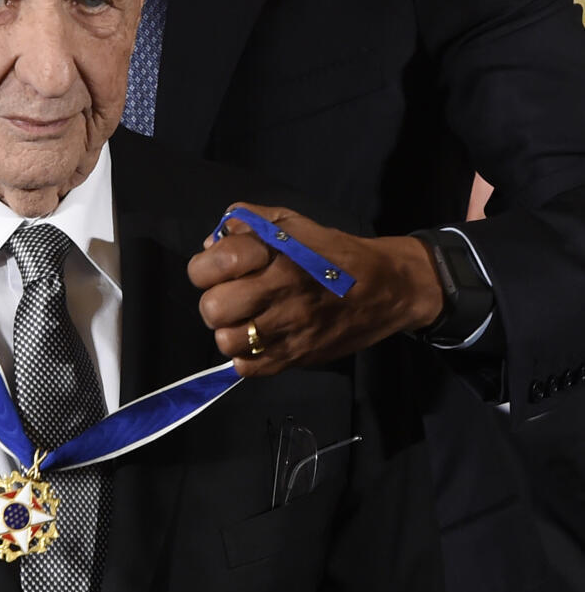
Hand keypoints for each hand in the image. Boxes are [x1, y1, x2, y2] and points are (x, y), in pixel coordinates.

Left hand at [187, 202, 444, 374]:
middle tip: (230, 296)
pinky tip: (259, 340)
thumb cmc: (334, 252)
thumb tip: (211, 241)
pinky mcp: (298, 358)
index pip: (212, 265)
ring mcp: (289, 330)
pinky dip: (246, 356)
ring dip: (228, 330)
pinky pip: (248, 369)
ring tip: (244, 320)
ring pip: (226, 341)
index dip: (205, 266)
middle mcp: (280, 294)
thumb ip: (249, 222)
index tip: (219, 267)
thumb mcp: (294, 223)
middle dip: (213, 299)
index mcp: (277, 256)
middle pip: (213, 308)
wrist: (386, 288)